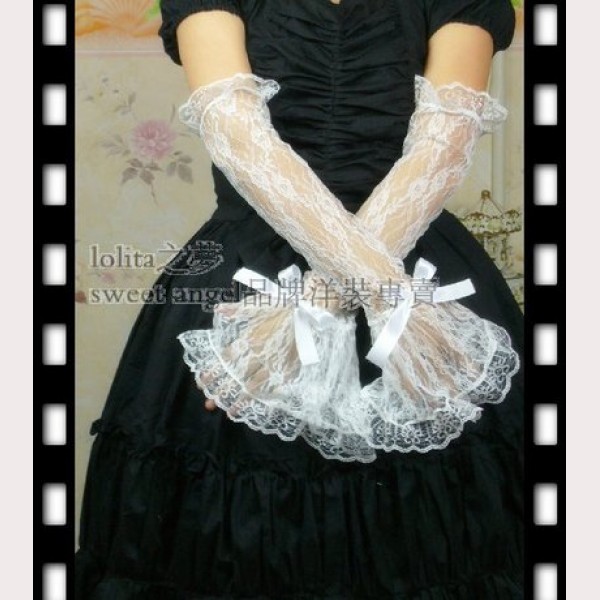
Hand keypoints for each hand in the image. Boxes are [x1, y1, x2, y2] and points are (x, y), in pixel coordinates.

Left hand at [197, 299, 300, 414]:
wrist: (308, 310)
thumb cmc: (281, 306)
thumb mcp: (256, 305)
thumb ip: (236, 310)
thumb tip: (218, 309)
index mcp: (249, 338)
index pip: (226, 358)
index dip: (214, 371)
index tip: (202, 383)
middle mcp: (259, 353)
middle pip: (237, 375)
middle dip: (223, 390)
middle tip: (209, 405)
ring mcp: (274, 362)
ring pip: (255, 384)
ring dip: (242, 399)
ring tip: (231, 412)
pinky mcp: (289, 367)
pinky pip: (276, 385)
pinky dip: (267, 396)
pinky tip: (260, 406)